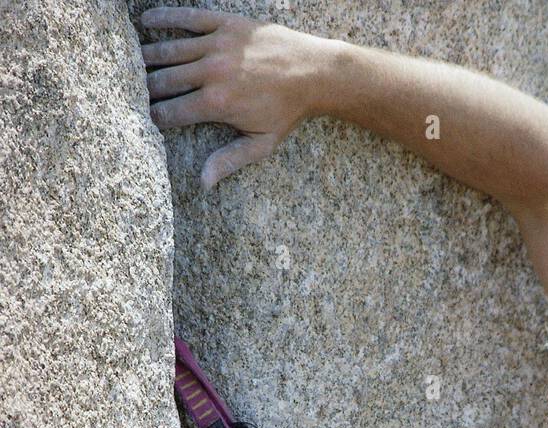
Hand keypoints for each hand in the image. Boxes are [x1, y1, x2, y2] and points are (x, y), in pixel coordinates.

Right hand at [137, 7, 333, 186]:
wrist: (312, 72)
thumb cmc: (287, 112)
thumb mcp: (261, 144)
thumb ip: (229, 160)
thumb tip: (203, 183)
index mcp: (216, 104)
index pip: (171, 112)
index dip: (152, 117)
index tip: (139, 119)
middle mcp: (211, 73)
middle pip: (164, 81)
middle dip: (143, 89)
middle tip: (128, 93)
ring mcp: (216, 45)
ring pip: (169, 50)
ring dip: (147, 57)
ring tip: (130, 64)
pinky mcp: (223, 23)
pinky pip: (187, 18)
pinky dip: (164, 18)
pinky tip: (145, 20)